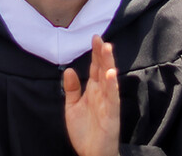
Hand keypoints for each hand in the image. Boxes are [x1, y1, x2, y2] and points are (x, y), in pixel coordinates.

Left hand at [62, 37, 120, 155]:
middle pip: (102, 69)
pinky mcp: (111, 115)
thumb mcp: (72, 107)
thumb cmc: (85, 132)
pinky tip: (110, 74)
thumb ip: (71, 89)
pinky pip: (111, 99)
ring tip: (107, 48)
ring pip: (109, 80)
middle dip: (102, 54)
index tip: (94, 37)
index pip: (95, 68)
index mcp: (93, 91)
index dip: (95, 53)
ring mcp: (108, 104)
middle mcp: (102, 94)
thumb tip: (69, 70)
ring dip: (109, 64)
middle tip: (100, 38)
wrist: (91, 154)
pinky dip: (111, 86)